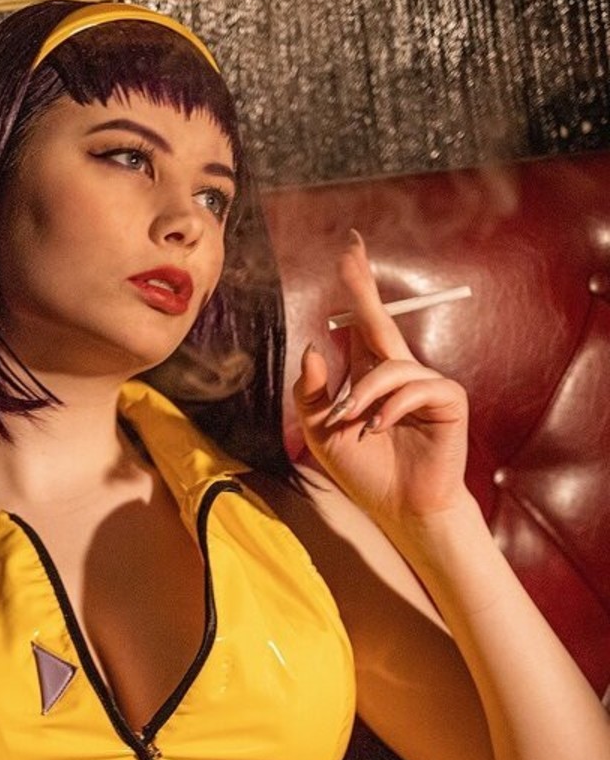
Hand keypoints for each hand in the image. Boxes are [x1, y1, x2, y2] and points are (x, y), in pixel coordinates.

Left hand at [293, 229, 470, 529]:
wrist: (399, 509)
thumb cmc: (366, 472)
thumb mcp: (322, 432)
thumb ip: (312, 393)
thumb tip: (313, 347)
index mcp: (368, 376)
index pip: (359, 325)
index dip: (356, 288)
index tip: (349, 250)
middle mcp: (397, 373)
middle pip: (380, 321)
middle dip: (363, 288)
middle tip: (350, 251)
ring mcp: (424, 384)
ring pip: (390, 367)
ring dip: (364, 396)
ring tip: (353, 426)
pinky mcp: (446, 399)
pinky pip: (416, 387)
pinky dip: (391, 408)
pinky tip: (378, 430)